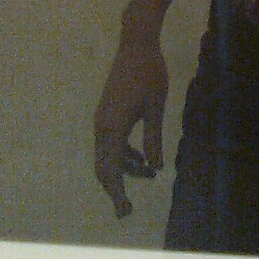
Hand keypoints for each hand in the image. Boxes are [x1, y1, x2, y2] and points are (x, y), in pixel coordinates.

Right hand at [93, 32, 168, 218]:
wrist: (136, 44)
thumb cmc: (150, 73)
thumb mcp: (156, 107)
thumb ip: (154, 139)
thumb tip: (155, 168)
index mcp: (113, 127)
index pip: (112, 170)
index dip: (118, 194)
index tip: (125, 213)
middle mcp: (102, 126)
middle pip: (103, 167)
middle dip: (116, 189)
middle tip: (129, 209)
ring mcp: (102, 119)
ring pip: (107, 155)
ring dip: (124, 169)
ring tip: (150, 175)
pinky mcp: (106, 113)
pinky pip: (110, 142)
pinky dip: (123, 154)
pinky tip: (141, 158)